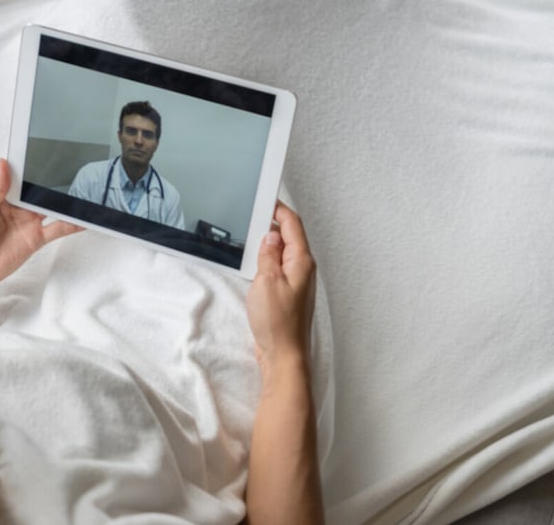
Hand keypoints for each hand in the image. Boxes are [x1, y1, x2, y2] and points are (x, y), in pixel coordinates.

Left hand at [0, 159, 81, 318]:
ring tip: (82, 188)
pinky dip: (72, 223)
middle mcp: (16, 207)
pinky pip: (58, 228)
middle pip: (38, 189)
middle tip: (66, 168)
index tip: (40, 153)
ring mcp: (28, 223)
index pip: (18, 177)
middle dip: (50, 180)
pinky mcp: (36, 239)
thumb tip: (3, 166)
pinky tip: (84, 216)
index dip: (28, 166)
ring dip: (65, 198)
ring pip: (51, 205)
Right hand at [246, 202, 317, 374]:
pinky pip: (278, 267)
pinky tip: (255, 262)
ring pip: (283, 252)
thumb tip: (270, 237)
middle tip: (253, 214)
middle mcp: (302, 269)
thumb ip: (268, 254)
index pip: (292, 224)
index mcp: (301, 261)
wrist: (283, 355)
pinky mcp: (287, 293)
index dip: (278, 209)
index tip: (265, 199)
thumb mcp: (266, 280)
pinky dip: (267, 259)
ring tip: (251, 235)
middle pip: (289, 236)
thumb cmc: (277, 321)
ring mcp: (296, 282)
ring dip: (268, 242)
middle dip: (272, 222)